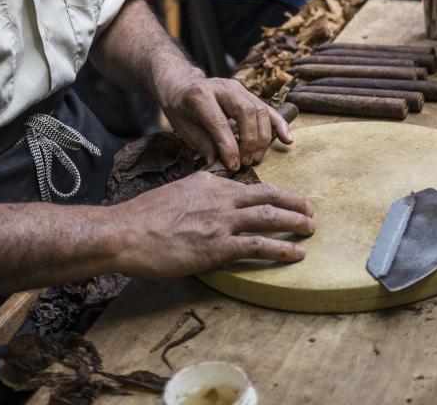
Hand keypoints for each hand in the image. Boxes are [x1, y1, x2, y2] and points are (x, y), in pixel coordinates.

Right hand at [110, 171, 315, 277]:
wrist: (125, 232)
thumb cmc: (141, 218)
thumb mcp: (173, 194)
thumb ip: (195, 196)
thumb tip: (204, 207)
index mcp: (207, 181)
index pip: (245, 185)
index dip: (267, 193)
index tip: (279, 199)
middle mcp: (219, 196)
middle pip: (266, 194)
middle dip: (292, 201)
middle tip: (309, 208)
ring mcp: (221, 221)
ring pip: (269, 216)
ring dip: (295, 222)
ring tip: (311, 228)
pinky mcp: (218, 247)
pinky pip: (259, 246)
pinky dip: (282, 249)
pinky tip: (296, 254)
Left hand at [159, 73, 292, 170]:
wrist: (181, 84)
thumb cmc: (180, 108)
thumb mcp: (183, 127)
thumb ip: (202, 144)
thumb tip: (221, 163)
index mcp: (201, 95)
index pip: (220, 123)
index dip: (229, 147)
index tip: (234, 166)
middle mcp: (223, 87)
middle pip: (246, 114)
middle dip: (250, 141)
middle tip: (247, 162)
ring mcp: (238, 88)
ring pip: (260, 111)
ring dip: (262, 137)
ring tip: (256, 157)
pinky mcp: (248, 93)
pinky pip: (267, 108)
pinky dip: (279, 124)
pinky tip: (287, 139)